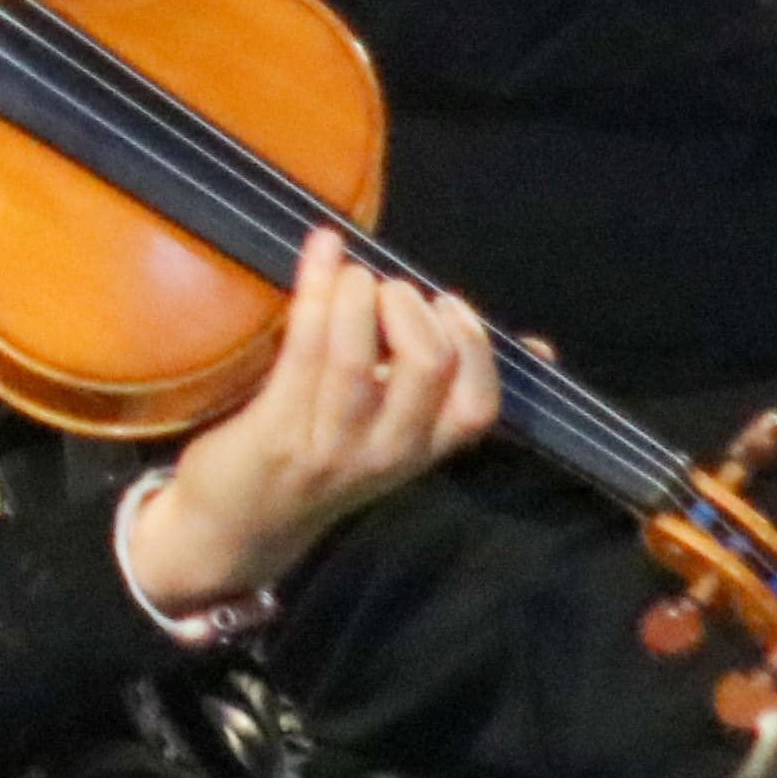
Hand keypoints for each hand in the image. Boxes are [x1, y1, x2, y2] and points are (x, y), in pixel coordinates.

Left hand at [126, 224, 498, 615]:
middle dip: (411, 308)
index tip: (445, 304)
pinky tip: (320, 251)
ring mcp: (330, 448)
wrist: (239, 526)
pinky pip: (303, 350)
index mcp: (423, 449)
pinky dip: (315, 289)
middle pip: (427, 369)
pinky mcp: (277, 434)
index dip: (473, 345)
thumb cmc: (322, 456)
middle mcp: (385, 454)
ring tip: (349, 274)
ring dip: (356, 296)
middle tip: (385, 289)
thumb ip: (449, 387)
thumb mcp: (396, 430)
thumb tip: (538, 347)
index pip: (478, 407)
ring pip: (358, 360)